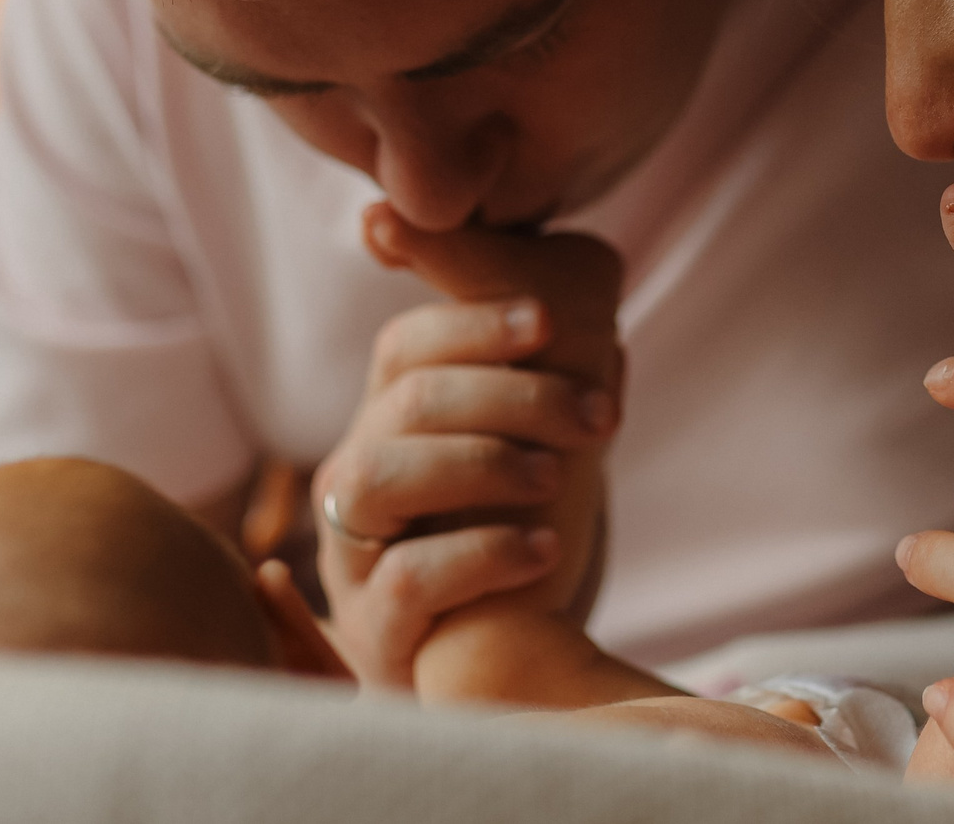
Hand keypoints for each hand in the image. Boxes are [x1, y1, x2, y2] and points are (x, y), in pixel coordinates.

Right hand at [312, 213, 621, 689]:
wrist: (482, 658)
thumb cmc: (504, 529)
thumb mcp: (523, 442)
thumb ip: (542, 375)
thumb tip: (592, 296)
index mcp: (392, 417)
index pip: (407, 343)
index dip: (473, 320)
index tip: (550, 319)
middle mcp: (359, 470)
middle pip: (407, 398)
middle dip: (511, 393)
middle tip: (597, 415)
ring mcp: (355, 549)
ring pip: (382, 475)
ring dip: (484, 462)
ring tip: (558, 479)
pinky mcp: (376, 625)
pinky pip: (409, 576)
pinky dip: (484, 553)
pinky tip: (544, 550)